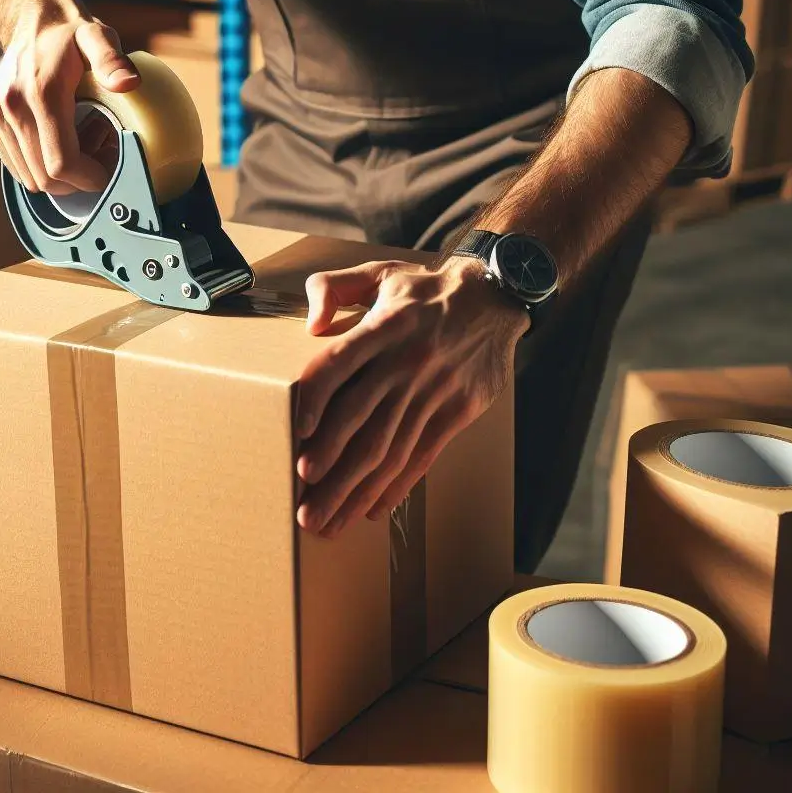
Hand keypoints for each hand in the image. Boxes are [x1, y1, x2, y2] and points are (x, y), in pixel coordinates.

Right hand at [0, 0, 139, 195]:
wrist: (30, 14)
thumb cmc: (71, 31)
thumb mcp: (99, 38)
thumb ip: (112, 61)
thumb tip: (130, 83)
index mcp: (41, 94)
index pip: (61, 164)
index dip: (90, 178)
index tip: (112, 168)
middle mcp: (11, 107)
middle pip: (45, 178)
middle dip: (79, 179)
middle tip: (102, 151)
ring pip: (29, 175)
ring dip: (60, 172)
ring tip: (84, 140)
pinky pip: (16, 163)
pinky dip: (40, 162)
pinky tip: (62, 137)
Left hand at [295, 257, 527, 537]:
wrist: (494, 297)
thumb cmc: (425, 289)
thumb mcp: (378, 272)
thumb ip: (334, 287)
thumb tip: (311, 322)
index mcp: (383, 326)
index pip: (339, 365)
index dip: (315, 400)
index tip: (297, 434)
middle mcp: (407, 362)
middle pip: (360, 421)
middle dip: (328, 466)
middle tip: (303, 505)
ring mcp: (434, 391)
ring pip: (389, 448)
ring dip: (355, 489)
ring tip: (328, 521)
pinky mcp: (457, 411)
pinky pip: (422, 455)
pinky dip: (396, 486)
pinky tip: (372, 509)